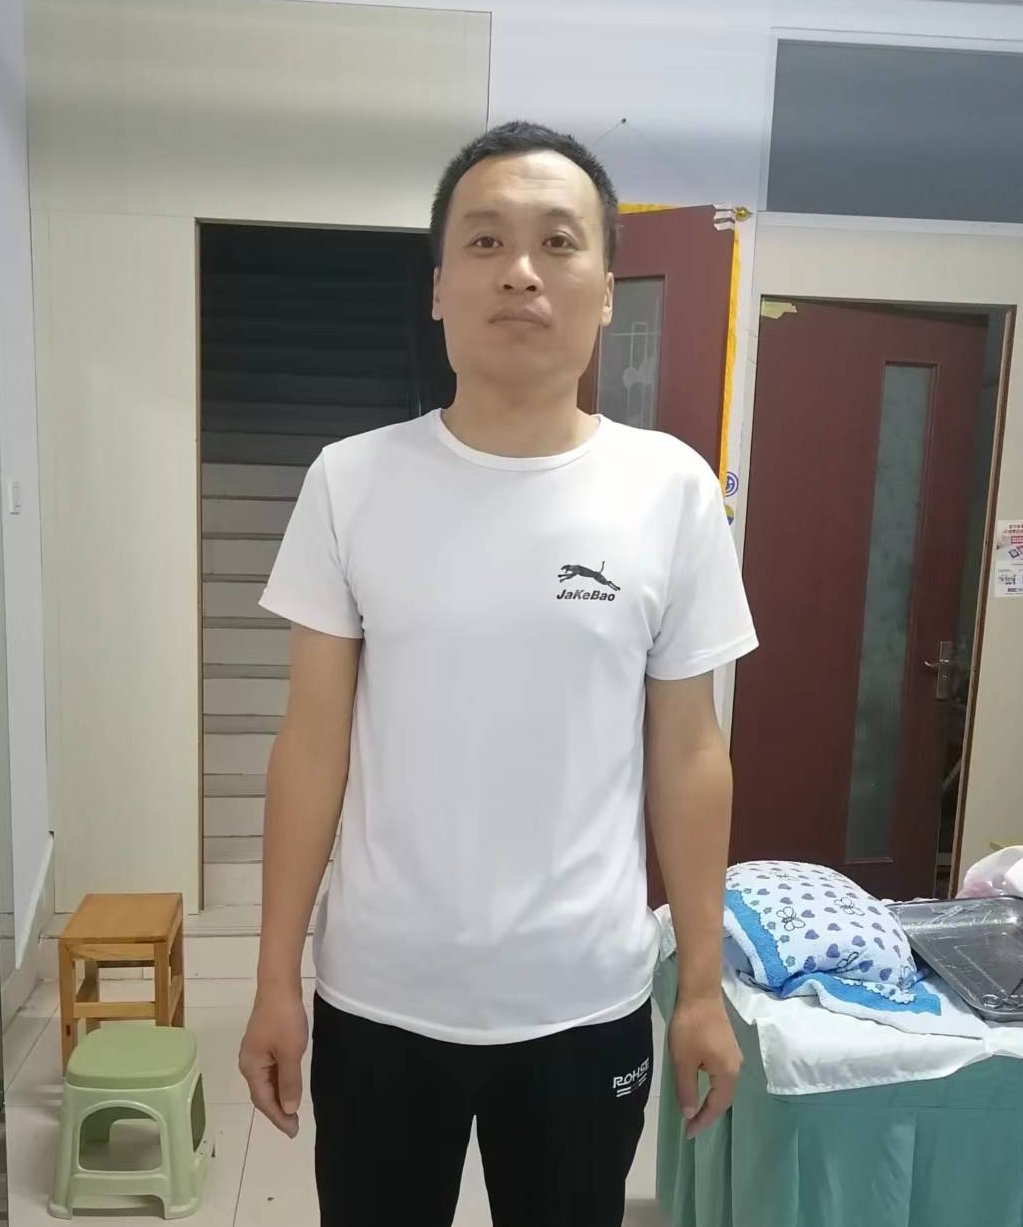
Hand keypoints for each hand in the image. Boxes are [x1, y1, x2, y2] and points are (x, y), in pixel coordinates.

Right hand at [239, 988, 308, 1136]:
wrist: (278, 985)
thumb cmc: (284, 1020)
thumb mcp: (291, 1053)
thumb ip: (289, 1082)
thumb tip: (288, 1109)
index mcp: (251, 1067)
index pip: (264, 1101)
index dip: (278, 1118)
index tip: (293, 1131)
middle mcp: (248, 1062)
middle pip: (262, 1093)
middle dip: (277, 1110)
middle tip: (294, 1125)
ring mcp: (254, 1051)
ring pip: (266, 1082)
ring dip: (278, 1096)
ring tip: (293, 1110)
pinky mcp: (262, 1042)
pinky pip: (269, 1070)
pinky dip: (279, 1081)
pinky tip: (289, 1084)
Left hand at [668, 993, 741, 1139]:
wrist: (700, 993)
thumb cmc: (690, 1027)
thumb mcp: (683, 1061)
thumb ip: (687, 1089)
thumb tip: (689, 1113)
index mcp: (727, 1074)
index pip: (717, 1106)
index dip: (703, 1121)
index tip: (688, 1134)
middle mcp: (736, 1067)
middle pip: (724, 1098)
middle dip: (708, 1113)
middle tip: (691, 1125)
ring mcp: (734, 1055)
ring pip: (723, 1086)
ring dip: (711, 1099)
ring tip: (695, 1110)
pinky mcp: (728, 1045)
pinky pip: (721, 1074)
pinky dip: (712, 1085)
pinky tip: (701, 1085)